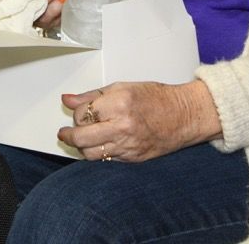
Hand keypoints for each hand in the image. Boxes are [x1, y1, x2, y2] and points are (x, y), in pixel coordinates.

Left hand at [57, 80, 221, 162]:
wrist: (183, 116)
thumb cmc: (157, 98)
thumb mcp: (122, 87)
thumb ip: (92, 96)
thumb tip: (68, 100)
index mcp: (119, 103)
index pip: (82, 113)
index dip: (76, 113)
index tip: (76, 111)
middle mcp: (122, 125)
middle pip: (81, 137)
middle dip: (69, 136)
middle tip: (65, 133)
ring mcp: (128, 145)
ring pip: (91, 153)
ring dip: (81, 148)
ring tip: (81, 140)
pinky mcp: (133, 158)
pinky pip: (107, 160)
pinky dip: (99, 153)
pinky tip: (99, 145)